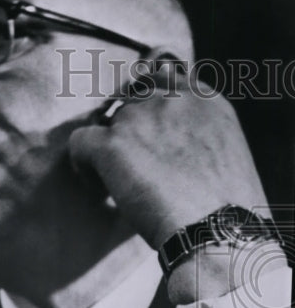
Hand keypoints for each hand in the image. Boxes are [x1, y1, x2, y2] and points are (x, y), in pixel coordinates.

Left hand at [68, 55, 268, 251]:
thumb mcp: (225, 153)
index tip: (143, 133)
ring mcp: (139, 117)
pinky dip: (82, 164)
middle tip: (133, 167)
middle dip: (128, 132)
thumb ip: (198, 134)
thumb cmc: (228, 209)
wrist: (218, 230)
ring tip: (120, 185)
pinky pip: (80, 142)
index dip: (145, 105)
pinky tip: (95, 185)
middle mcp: (170, 98)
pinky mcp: (113, 144)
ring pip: (106, 124)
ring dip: (110, 150)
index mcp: (203, 99)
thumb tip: (171, 146)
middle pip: (130, 103)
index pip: (161, 77)